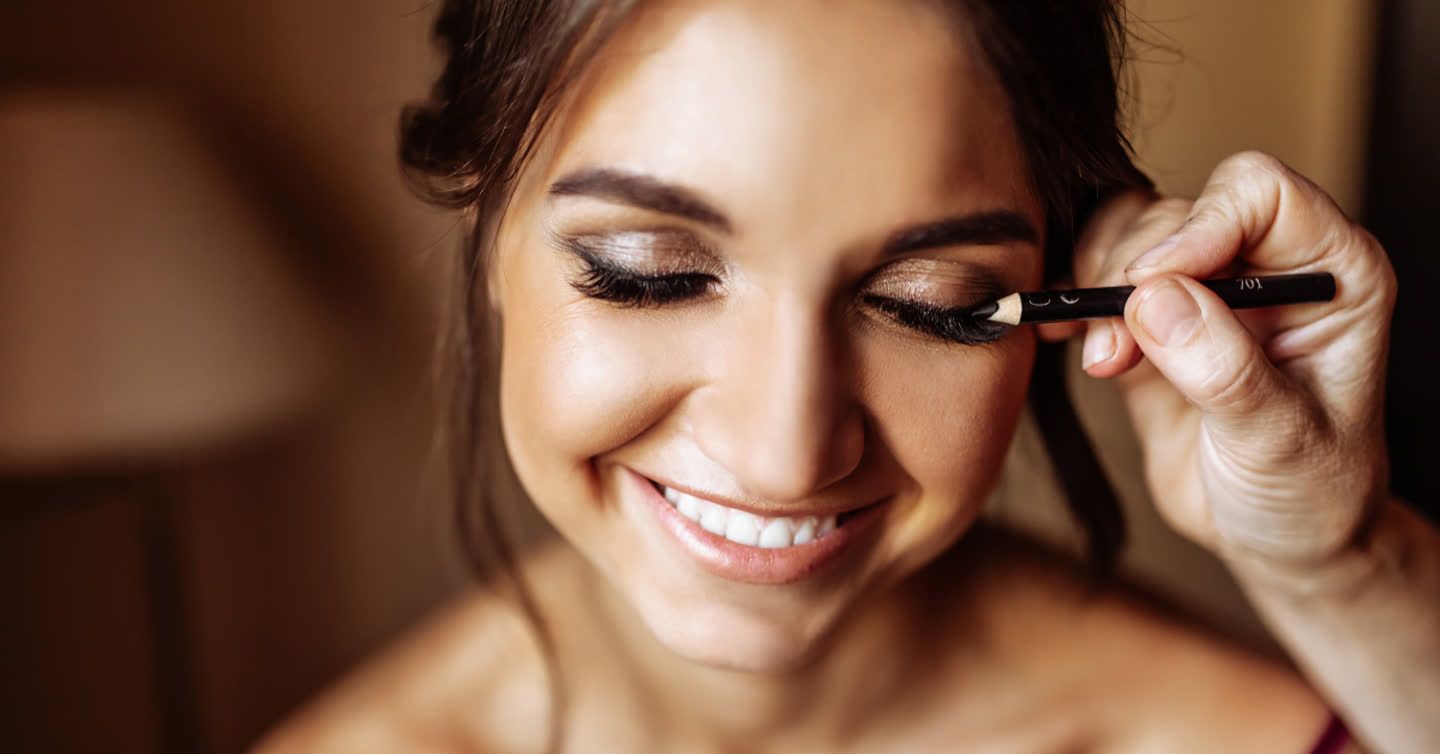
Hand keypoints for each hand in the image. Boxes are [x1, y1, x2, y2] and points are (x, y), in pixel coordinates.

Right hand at [1056, 152, 1396, 567]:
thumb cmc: (1311, 492)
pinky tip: (1072, 344)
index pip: (1260, 194)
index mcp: (1331, 271)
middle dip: (1131, 271)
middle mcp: (1268, 264)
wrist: (1276, 539)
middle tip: (1119, 349)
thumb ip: (1225, 369)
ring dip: (1097, 287)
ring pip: (1128, 231)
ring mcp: (1207, 288)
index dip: (1200, 227)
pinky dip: (1073, 302)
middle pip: (1178, 210)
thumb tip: (1154, 298)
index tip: (1152, 285)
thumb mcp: (1281, 441)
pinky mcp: (1153, 318)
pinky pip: (1097, 275)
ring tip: (1105, 360)